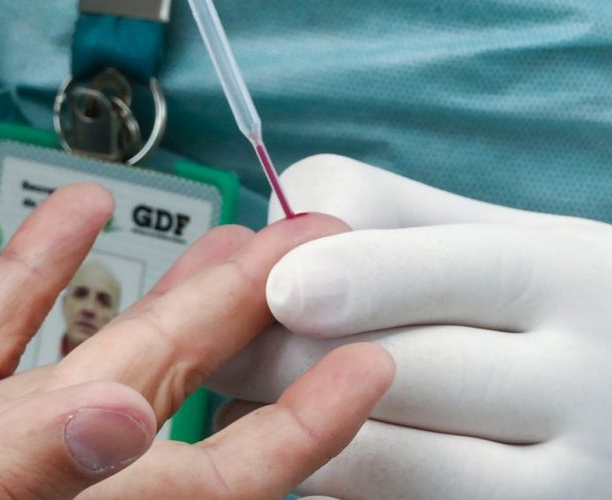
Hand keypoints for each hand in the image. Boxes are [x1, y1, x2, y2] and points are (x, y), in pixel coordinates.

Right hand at [0, 183, 393, 498]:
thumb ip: (32, 468)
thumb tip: (124, 419)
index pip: (223, 471)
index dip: (304, 422)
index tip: (368, 367)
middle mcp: (53, 467)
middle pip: (176, 375)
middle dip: (247, 310)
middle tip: (310, 255)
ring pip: (101, 343)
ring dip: (165, 288)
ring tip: (229, 241)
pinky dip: (36, 266)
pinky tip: (81, 215)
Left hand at [209, 155, 611, 498]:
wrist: (584, 379)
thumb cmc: (500, 296)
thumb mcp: (468, 231)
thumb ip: (380, 213)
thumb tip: (286, 244)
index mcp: (570, 277)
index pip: (469, 273)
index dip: (369, 278)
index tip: (282, 287)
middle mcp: (585, 377)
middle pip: (419, 371)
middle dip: (296, 360)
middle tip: (222, 351)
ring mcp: (566, 469)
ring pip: (398, 460)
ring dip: (294, 432)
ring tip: (239, 398)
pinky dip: (329, 481)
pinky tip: (291, 452)